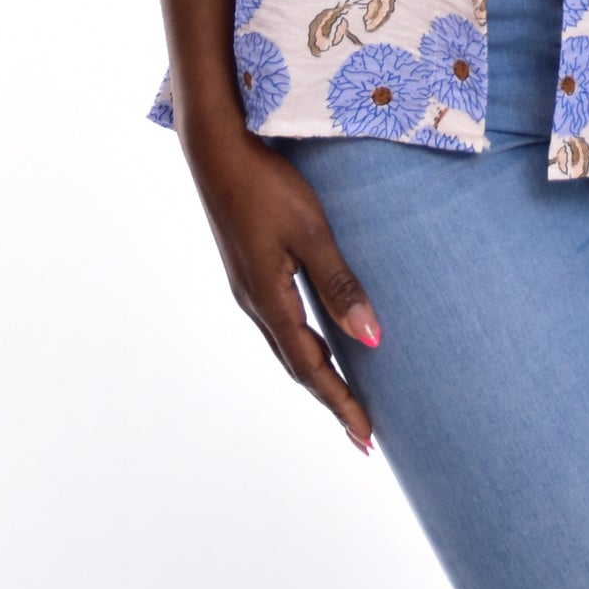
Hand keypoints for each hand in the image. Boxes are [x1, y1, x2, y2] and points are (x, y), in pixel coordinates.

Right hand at [185, 122, 381, 449]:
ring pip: (286, 347)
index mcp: (270, 301)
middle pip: (297, 366)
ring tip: (344, 397)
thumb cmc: (267, 185)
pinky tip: (317, 341)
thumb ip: (339, 284)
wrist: (216, 150)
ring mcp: (249, 288)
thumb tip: (372, 340)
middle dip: (331, 399)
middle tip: (361, 432)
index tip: (366, 437)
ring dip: (316, 375)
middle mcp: (255, 303)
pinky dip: (303, 347)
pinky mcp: (249, 271)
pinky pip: (280, 325)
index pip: (313, 367)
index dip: (341, 403)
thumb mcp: (310, 232)